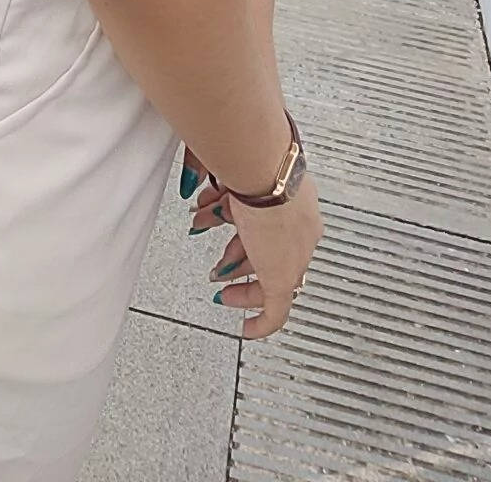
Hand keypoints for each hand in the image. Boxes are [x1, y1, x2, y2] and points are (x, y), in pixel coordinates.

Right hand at [209, 176, 322, 339]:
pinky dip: (261, 323)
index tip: (229, 242)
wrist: (264, 169)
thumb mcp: (229, 173)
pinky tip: (247, 330)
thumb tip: (190, 186)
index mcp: (293, 197)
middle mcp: (299, 226)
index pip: (271, 226)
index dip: (246, 235)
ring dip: (237, 278)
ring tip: (217, 282)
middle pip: (269, 251)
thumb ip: (213, 185)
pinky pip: (276, 311)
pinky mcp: (284, 277)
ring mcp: (294, 254)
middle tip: (219, 268)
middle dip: (237, 258)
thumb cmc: (249, 162)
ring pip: (268, 276)